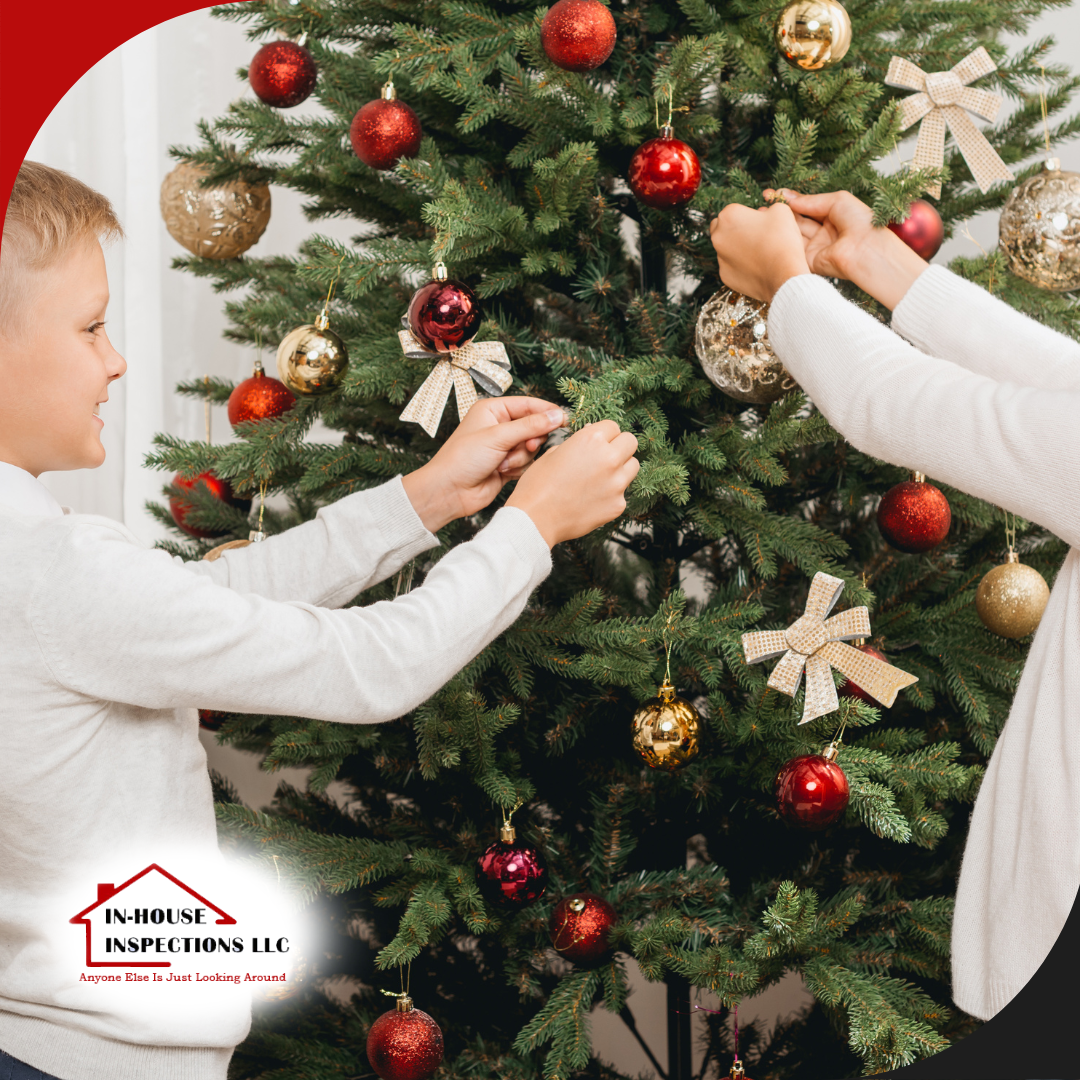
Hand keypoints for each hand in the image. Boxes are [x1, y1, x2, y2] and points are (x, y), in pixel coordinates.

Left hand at [402, 396, 566, 531]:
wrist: (449, 492)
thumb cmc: (463, 459)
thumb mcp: (498, 436)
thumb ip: (530, 426)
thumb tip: (557, 415)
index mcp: (493, 410)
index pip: (528, 405)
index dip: (546, 412)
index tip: (564, 420)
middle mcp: (499, 426)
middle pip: (534, 427)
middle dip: (530, 440)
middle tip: (527, 446)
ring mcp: (503, 446)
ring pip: (531, 448)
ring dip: (520, 457)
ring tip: (502, 463)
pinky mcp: (507, 465)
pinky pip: (526, 463)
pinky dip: (517, 469)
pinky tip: (501, 472)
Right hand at [506, 420, 639, 547]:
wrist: (535, 519)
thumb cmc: (537, 486)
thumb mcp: (553, 453)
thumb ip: (577, 444)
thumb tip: (590, 443)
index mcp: (591, 440)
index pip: (613, 426)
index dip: (605, 433)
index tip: (600, 440)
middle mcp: (609, 458)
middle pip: (631, 442)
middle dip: (619, 446)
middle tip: (606, 455)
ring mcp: (617, 483)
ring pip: (633, 466)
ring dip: (622, 468)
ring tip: (602, 477)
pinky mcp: (618, 505)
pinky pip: (623, 492)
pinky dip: (613, 493)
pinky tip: (593, 498)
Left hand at [707, 201, 810, 302]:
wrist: (784, 275)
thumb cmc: (782, 240)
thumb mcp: (781, 211)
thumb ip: (767, 207)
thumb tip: (762, 214)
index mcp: (729, 215)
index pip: (733, 210)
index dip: (747, 214)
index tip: (760, 221)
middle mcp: (718, 236)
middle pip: (721, 228)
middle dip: (734, 228)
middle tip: (753, 234)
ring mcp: (719, 258)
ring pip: (725, 248)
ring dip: (736, 248)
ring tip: (757, 252)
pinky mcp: (724, 275)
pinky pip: (730, 266)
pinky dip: (739, 265)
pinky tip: (755, 266)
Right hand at [763, 188, 929, 309]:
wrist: (866, 250)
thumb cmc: (860, 223)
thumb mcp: (836, 200)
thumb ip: (810, 200)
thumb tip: (788, 198)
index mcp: (833, 216)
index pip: (807, 206)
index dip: (790, 199)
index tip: (773, 193)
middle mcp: (823, 232)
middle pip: (797, 220)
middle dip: (781, 210)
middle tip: (765, 201)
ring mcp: (815, 247)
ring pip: (792, 233)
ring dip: (778, 223)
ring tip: (762, 211)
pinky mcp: (808, 261)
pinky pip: (792, 248)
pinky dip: (781, 238)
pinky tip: (770, 227)